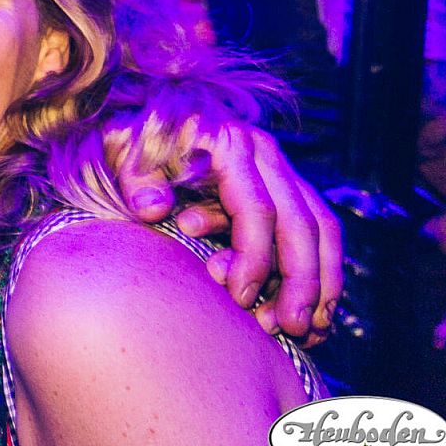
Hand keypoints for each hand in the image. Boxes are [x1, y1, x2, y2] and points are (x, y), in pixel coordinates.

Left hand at [118, 119, 341, 344]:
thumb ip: (137, 180)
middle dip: (300, 280)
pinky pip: (318, 231)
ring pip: (321, 228)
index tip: (240, 298)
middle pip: (301, 221)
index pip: (256, 208)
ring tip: (307, 330)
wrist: (142, 114)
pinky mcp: (285, 188)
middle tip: (289, 328)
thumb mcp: (123, 150)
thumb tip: (153, 210)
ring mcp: (279, 169)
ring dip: (320, 282)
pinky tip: (315, 314)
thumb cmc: (131, 138)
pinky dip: (322, 273)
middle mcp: (264, 154)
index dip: (253, 256)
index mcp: (230, 143)